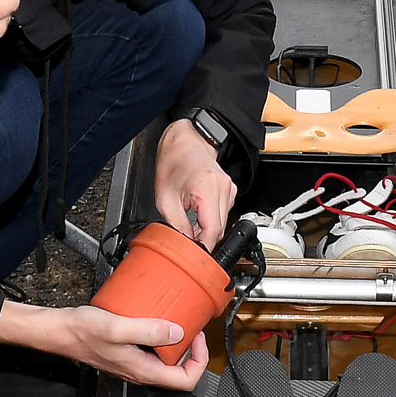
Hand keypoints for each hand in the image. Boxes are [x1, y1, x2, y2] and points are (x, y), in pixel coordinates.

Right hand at [0, 299, 210, 390]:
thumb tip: (178, 332)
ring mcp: (134, 364)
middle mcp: (140, 371)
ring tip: (177, 321)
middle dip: (191, 350)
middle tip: (191, 327)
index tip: (197, 338)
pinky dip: (161, 336)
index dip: (199, 361)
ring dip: (177, 343)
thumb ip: (148, 330)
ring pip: (166, 361)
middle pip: (179, 371)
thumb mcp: (118, 328)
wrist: (61, 331)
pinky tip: (156, 319)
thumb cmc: (82, 333)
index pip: (185, 380)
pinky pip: (153, 351)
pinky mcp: (128, 354)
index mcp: (143, 371)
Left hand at [153, 120, 236, 249]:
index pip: (213, 230)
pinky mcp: (230, 191)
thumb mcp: (165, 197)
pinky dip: (211, 220)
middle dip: (203, 239)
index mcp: (206, 188)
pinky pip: (224, 214)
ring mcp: (229, 189)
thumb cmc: (174, 161)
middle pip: (220, 229)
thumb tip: (184, 243)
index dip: (204, 247)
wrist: (185, 141)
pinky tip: (198, 215)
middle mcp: (223, 188)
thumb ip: (176, 224)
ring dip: (207, 230)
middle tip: (186, 241)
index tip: (196, 256)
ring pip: (223, 223)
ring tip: (189, 224)